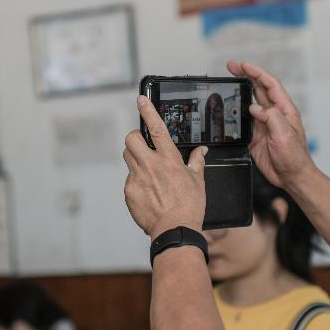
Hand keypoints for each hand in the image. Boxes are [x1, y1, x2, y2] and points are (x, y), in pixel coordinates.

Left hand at [124, 95, 206, 237]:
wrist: (174, 230)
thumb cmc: (189, 207)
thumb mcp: (198, 182)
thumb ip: (197, 162)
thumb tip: (201, 151)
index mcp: (169, 160)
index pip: (157, 129)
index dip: (148, 111)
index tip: (141, 99)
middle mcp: (150, 166)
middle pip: (131, 139)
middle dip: (135, 138)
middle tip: (142, 144)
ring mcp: (137, 179)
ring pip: (128, 157)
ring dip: (135, 158)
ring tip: (147, 170)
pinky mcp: (129, 192)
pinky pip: (129, 179)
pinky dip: (136, 182)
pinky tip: (148, 192)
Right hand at [226, 60, 313, 188]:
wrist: (291, 176)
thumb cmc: (295, 157)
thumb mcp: (284, 134)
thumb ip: (270, 117)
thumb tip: (254, 107)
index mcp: (284, 110)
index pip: (270, 85)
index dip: (257, 73)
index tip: (243, 66)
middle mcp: (274, 114)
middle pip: (258, 89)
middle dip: (246, 75)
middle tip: (231, 66)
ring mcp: (264, 125)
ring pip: (250, 102)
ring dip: (240, 91)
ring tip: (229, 81)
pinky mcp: (256, 136)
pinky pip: (244, 121)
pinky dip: (235, 113)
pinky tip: (228, 108)